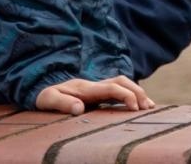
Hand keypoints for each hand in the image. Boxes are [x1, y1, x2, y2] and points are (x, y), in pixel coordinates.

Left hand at [35, 75, 153, 115]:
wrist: (41, 89)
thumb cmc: (44, 96)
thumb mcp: (47, 100)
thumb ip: (62, 103)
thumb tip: (80, 109)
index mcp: (86, 87)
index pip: (112, 87)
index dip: (126, 95)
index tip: (135, 108)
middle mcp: (94, 85)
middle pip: (122, 81)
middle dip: (138, 92)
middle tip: (148, 108)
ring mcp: (97, 88)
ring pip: (123, 84)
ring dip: (137, 92)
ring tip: (149, 107)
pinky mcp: (97, 93)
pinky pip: (118, 91)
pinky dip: (131, 95)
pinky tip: (138, 106)